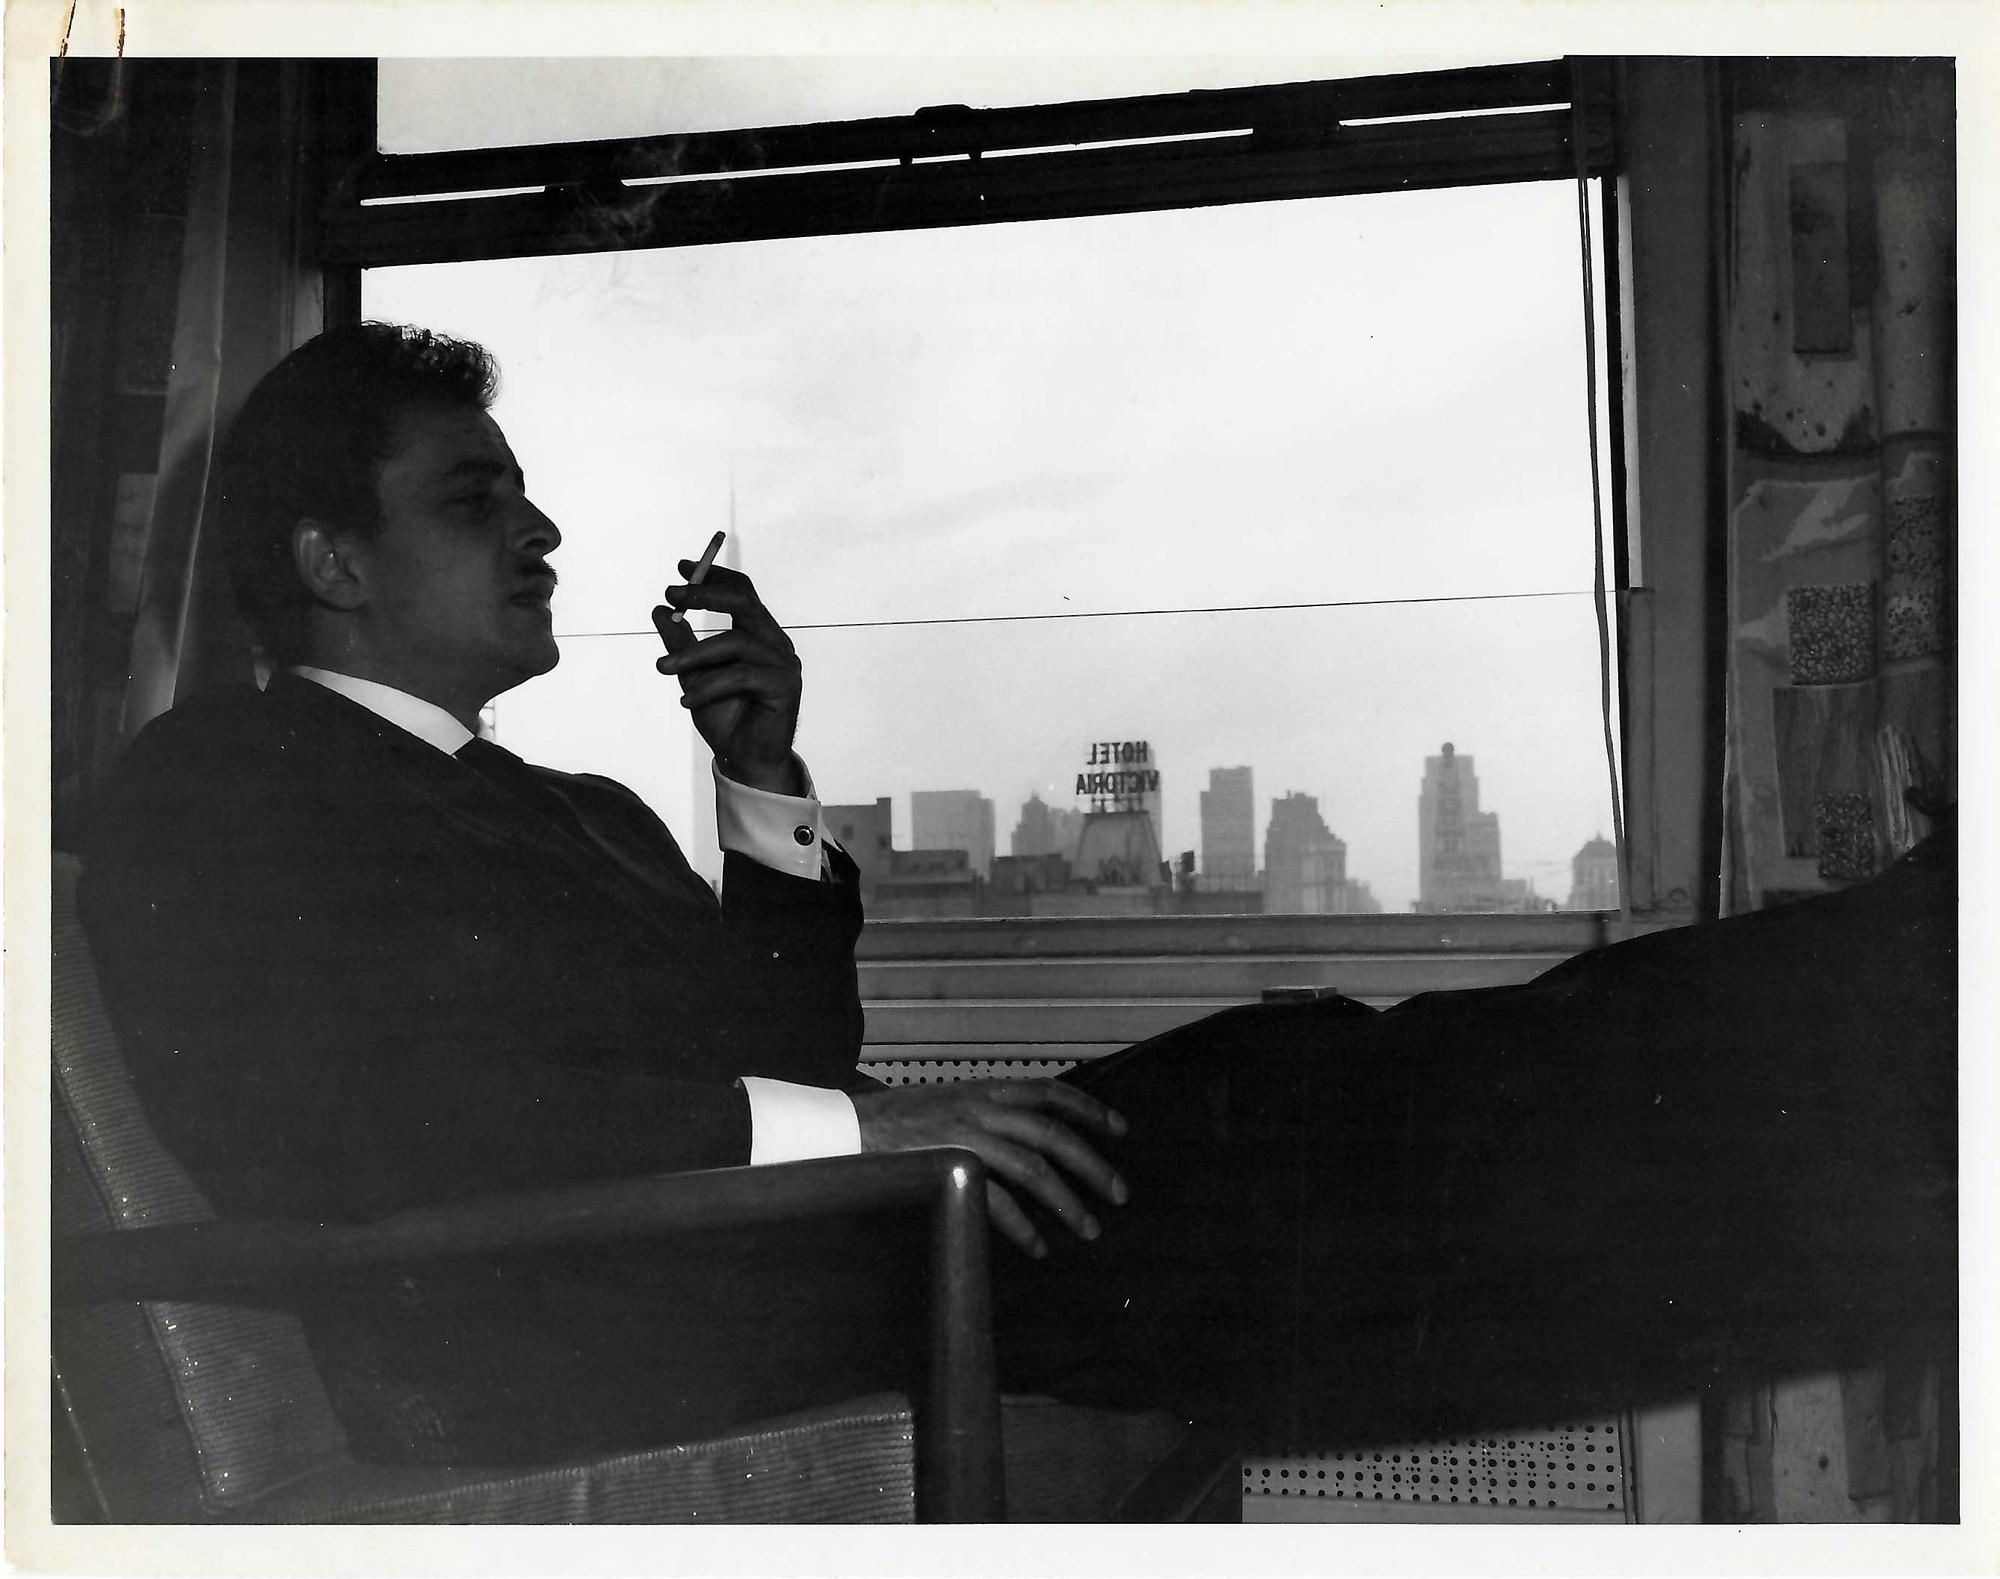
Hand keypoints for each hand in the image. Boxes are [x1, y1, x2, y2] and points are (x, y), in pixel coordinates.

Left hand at [652, 564, 803, 793]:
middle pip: (744, 602)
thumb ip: (681, 643)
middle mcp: (775, 643)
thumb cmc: (725, 717)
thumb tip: (659, 610)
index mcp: (758, 635)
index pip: (741, 593)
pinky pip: (740, 676)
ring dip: (693, 653)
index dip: (712, 577)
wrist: (745, 761)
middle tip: (670, 595)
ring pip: (734, 642)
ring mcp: (784, 663)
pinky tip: (687, 701)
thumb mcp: (693, 675)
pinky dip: (708, 686)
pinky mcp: (785, 686)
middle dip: (704, 595)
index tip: (680, 568)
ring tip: (663, 668)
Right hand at [852, 1081, 1130, 1257]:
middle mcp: (981, 1108)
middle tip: (1120, 1193)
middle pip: (1052, 1133)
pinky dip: (1022, 1227)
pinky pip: (995, 1201)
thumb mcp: (946, 1104)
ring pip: (1033, 1168)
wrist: (844, 1129)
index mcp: (984, 1091)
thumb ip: (981, 1115)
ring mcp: (966, 1138)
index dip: (1089, 1107)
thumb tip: (1021, 1139)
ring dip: (1067, 1200)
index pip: (1048, 1091)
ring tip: (1089, 1228)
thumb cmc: (894, 1122)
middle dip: (1092, 1163)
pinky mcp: (948, 1169)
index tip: (1121, 1128)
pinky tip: (1038, 1246)